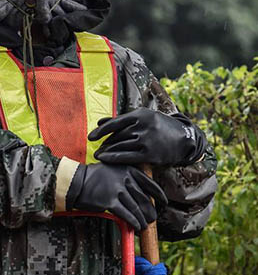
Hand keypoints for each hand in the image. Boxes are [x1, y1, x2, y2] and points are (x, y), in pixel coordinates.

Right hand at [65, 162, 167, 230]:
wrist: (76, 181)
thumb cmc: (93, 176)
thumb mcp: (113, 170)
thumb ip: (127, 177)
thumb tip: (140, 192)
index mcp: (129, 169)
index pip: (150, 184)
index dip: (159, 195)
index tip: (164, 202)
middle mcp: (125, 178)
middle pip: (144, 198)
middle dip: (150, 211)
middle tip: (153, 218)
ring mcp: (118, 190)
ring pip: (136, 208)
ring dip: (142, 220)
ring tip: (144, 226)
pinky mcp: (110, 201)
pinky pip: (126, 214)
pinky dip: (133, 222)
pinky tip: (136, 227)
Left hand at [88, 108, 206, 165]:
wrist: (183, 138)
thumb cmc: (159, 126)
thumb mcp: (143, 117)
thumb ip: (121, 120)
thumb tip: (99, 122)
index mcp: (141, 114)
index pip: (115, 122)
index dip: (101, 130)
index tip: (91, 137)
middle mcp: (143, 126)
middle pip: (117, 136)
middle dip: (105, 143)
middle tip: (96, 148)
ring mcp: (147, 140)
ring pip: (121, 146)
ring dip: (107, 151)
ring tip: (99, 155)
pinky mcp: (151, 154)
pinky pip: (127, 157)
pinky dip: (114, 158)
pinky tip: (106, 159)